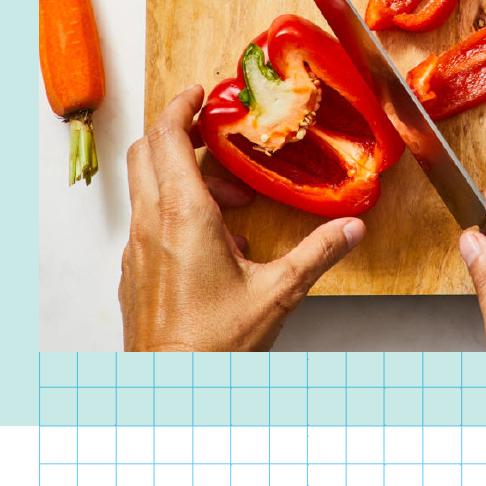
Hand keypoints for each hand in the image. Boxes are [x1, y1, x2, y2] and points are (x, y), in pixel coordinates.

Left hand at [120, 84, 365, 350]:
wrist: (171, 392)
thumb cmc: (213, 347)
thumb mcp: (277, 294)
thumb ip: (317, 254)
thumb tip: (350, 228)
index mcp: (182, 216)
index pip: (167, 138)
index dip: (180, 107)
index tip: (199, 93)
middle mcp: (151, 225)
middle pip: (146, 152)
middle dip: (178, 130)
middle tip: (212, 128)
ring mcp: (138, 250)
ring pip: (147, 187)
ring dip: (183, 176)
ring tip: (232, 201)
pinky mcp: (135, 273)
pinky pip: (149, 222)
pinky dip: (175, 210)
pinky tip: (216, 243)